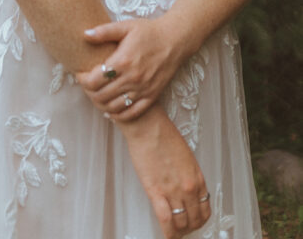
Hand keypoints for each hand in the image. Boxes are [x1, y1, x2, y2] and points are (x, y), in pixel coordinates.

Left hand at [76, 16, 186, 120]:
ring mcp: (142, 90)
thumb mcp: (125, 26)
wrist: (175, 41)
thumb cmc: (149, 32)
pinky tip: (111, 110)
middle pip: (101, 96)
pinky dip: (118, 115)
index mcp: (122, 61)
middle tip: (87, 85)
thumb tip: (84, 34)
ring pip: (114, 107)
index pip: (94, 81)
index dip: (82, 80)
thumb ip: (104, 31)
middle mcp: (131, 79)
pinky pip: (132, 113)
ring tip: (96, 95)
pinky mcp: (152, 96)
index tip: (80, 74)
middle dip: (89, 92)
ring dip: (101, 104)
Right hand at [120, 105, 211, 237]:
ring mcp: (173, 191)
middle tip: (182, 229)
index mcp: (198, 178)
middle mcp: (189, 187)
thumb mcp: (186, 156)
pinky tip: (166, 235)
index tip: (193, 222)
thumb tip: (184, 189)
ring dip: (178, 231)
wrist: (148, 126)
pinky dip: (168, 233)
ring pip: (181, 222)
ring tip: (173, 232)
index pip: (205, 209)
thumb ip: (188, 175)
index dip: (199, 220)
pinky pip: (166, 220)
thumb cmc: (164, 135)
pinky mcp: (156, 191)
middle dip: (189, 228)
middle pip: (194, 219)